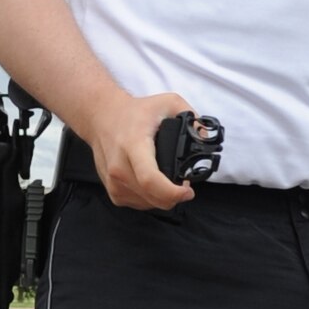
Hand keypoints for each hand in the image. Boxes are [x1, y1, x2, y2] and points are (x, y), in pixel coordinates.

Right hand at [77, 91, 197, 209]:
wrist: (102, 116)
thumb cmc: (134, 112)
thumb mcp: (168, 103)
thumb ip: (193, 117)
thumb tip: (206, 138)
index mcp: (133, 145)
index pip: (150, 179)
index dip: (172, 192)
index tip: (188, 191)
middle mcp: (119, 166)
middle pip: (152, 197)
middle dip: (174, 197)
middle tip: (184, 187)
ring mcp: (113, 181)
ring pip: (147, 204)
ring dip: (163, 199)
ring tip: (168, 182)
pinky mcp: (112, 191)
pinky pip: (139, 204)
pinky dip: (151, 199)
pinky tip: (154, 186)